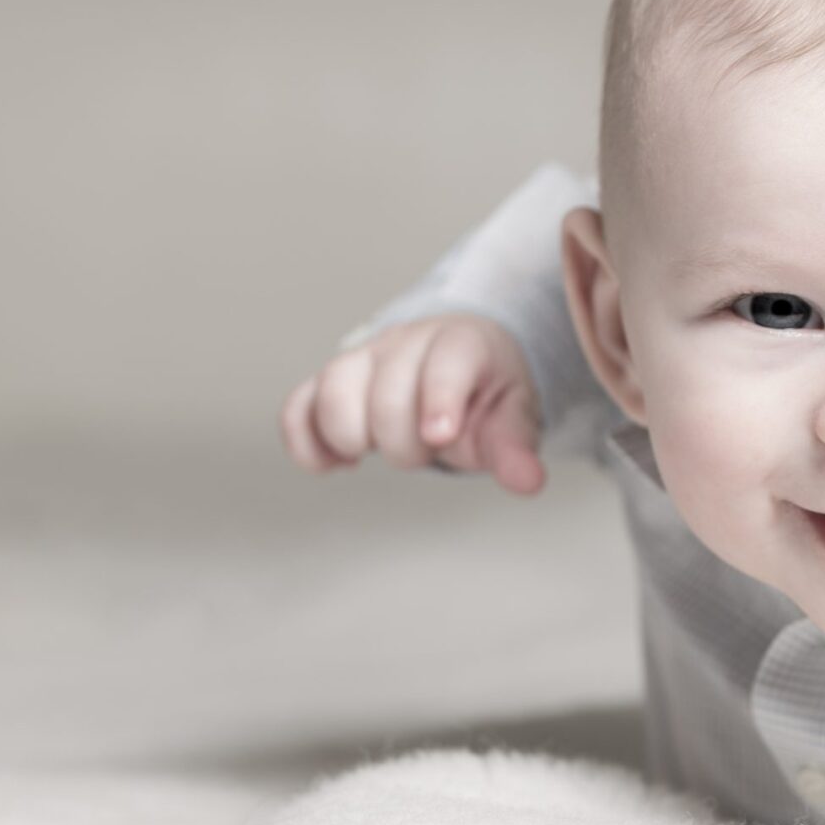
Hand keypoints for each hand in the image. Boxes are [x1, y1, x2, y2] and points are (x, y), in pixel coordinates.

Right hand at [279, 314, 545, 495]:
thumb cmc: (484, 392)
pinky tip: (334, 465)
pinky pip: (297, 409)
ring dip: (351, 437)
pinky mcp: (328, 383)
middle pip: (386, 392)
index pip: (446, 362)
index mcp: (461, 342)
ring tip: (374, 454)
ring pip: (333, 391)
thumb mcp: (512, 416)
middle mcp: (405, 343)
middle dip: (405, 442)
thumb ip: (515, 448)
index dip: (440, 399)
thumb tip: (527, 482)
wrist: (458, 365)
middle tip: (427, 451)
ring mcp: (361, 359)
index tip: (440, 437)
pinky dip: (306, 444)